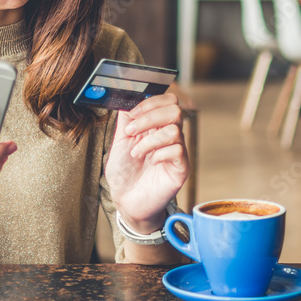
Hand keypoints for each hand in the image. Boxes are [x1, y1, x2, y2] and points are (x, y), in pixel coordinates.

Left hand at [105, 93, 188, 233]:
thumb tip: (128, 99)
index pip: (165, 101)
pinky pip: (178, 151)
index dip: (150, 103)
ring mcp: (177, 151)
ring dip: (149, 140)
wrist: (126, 201)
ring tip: (136, 153)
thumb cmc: (124, 173)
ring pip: (175, 129)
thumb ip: (126, 120)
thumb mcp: (119, 142)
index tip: (132, 114)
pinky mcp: (181, 168)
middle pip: (174, 109)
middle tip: (132, 130)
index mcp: (155, 126)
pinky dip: (159, 153)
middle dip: (150, 116)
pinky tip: (150, 162)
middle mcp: (169, 135)